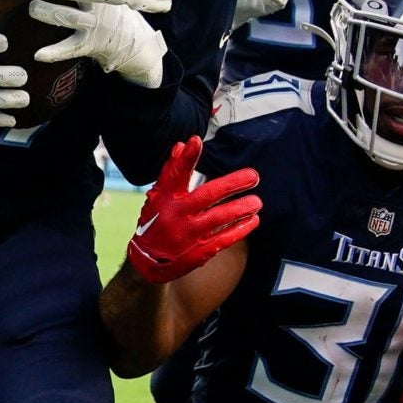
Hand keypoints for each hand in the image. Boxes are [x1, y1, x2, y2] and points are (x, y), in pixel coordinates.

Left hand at [28, 0, 163, 87]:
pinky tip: (38, 55)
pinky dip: (53, 52)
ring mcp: (93, 25)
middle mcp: (97, 4)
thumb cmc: (109, 5)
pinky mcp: (89, 44)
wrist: (131, 38)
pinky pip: (69, 48)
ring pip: (69, 17)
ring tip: (32, 8)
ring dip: (49, 13)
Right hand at [127, 136, 259, 283]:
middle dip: (231, 184)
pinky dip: (240, 229)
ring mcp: (188, 235)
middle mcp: (175, 215)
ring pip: (219, 218)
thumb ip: (171, 172)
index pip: (174, 175)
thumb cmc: (155, 222)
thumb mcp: (157, 197)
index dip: (185, 159)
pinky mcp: (198, 251)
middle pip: (206, 196)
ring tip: (257, 202)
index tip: (196, 141)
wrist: (146, 262)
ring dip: (240, 209)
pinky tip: (253, 220)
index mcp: (164, 199)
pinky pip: (223, 239)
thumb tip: (182, 145)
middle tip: (253, 176)